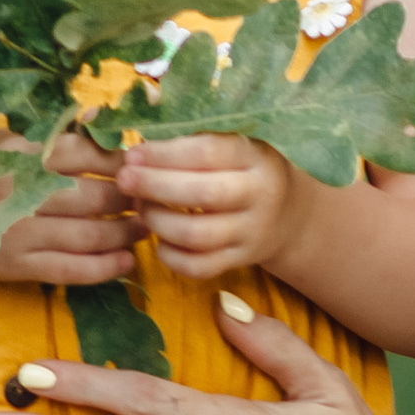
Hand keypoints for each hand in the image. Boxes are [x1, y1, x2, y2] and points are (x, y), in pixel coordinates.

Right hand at [0, 130, 142, 290]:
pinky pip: (72, 270)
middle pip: (92, 198)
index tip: (141, 164)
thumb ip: (57, 135)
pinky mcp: (17, 267)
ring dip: (125, 233)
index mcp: (19, 156)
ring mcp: (18, 234)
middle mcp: (19, 195)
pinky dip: (105, 267)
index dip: (119, 161)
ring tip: (145, 226)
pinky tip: (128, 259)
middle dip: (129, 199)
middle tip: (150, 198)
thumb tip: (102, 116)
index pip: (83, 154)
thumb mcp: (11, 140)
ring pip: (88, 236)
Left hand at [112, 132, 299, 288]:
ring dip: (158, 221)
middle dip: (155, 186)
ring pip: (197, 235)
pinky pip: (200, 267)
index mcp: (256, 157)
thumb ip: (195, 147)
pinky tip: (158, 240)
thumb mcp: (236, 148)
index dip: (165, 154)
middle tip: (124, 180)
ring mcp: (251, 233)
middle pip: (203, 194)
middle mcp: (259, 196)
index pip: (208, 153)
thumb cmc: (247, 172)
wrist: (290, 216)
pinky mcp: (240, 261)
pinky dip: (171, 257)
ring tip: (140, 207)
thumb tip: (139, 152)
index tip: (133, 154)